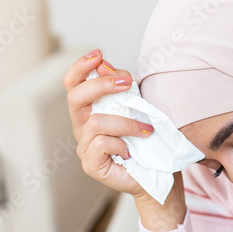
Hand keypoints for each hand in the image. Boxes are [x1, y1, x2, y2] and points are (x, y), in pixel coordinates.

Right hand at [63, 49, 154, 197]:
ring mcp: (84, 148)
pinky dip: (121, 144)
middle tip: (128, 83)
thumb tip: (107, 64)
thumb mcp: (139, 108)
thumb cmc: (149, 143)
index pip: (73, 85)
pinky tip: (132, 151)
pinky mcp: (90, 165)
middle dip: (101, 84)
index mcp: (89, 111)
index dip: (80, 67)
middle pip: (75, 97)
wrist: (159, 177)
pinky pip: (100, 144)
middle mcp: (82, 128)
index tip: (99, 53)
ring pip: (95, 122)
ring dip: (126, 122)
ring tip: (146, 129)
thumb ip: (122, 89)